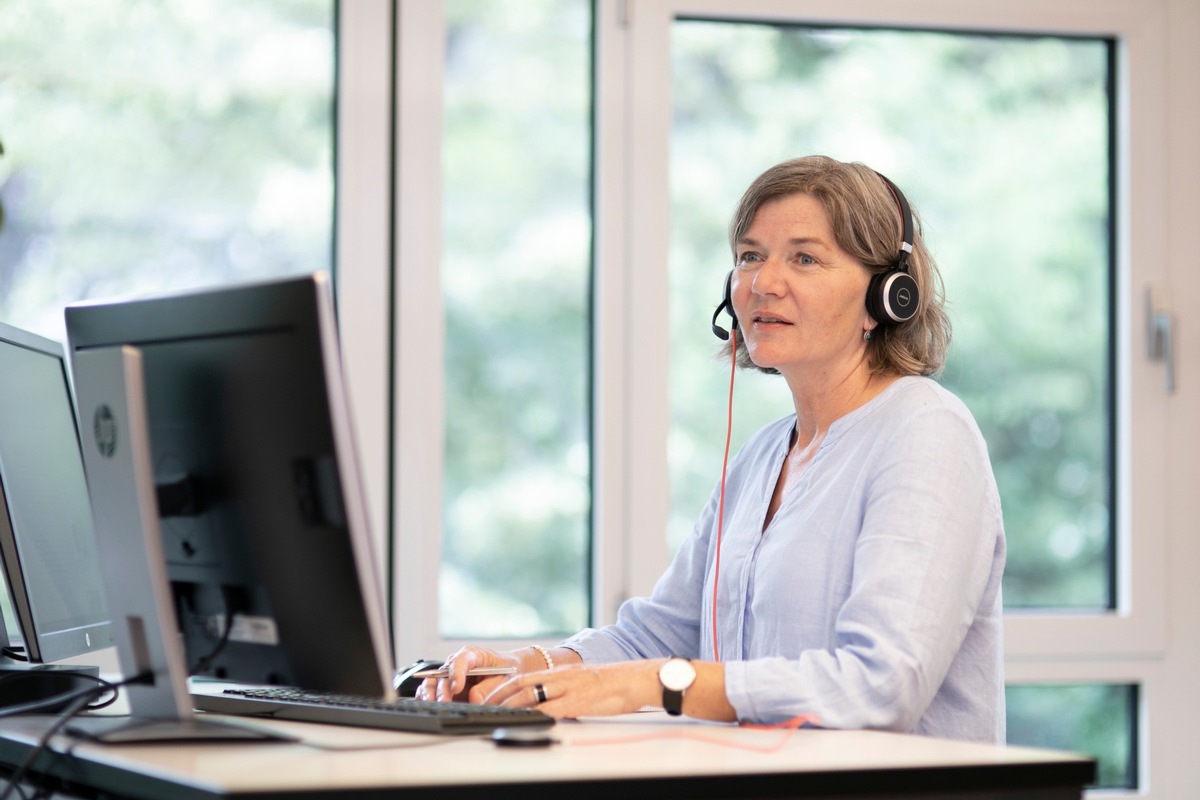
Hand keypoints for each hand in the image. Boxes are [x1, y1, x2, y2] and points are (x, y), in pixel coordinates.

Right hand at [415, 646, 521, 702]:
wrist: (509, 672)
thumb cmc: (506, 670)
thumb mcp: (503, 678)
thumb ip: (489, 687)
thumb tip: (475, 700)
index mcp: (472, 655)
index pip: (460, 660)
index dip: (456, 673)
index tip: (456, 687)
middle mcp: (458, 664)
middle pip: (444, 673)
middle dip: (442, 689)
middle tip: (444, 702)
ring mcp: (450, 676)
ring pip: (433, 681)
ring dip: (431, 694)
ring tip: (435, 706)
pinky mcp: (447, 688)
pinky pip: (431, 691)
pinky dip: (428, 698)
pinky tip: (430, 706)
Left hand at [481, 659, 663, 718]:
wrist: (635, 679)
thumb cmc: (612, 683)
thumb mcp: (582, 682)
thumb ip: (564, 690)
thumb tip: (550, 703)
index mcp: (560, 672)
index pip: (523, 677)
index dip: (503, 687)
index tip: (489, 697)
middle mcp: (560, 677)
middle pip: (521, 684)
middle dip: (500, 696)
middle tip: (485, 707)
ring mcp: (568, 688)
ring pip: (532, 694)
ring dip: (512, 706)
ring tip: (499, 714)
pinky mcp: (578, 701)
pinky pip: (552, 708)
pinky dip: (536, 714)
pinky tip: (527, 720)